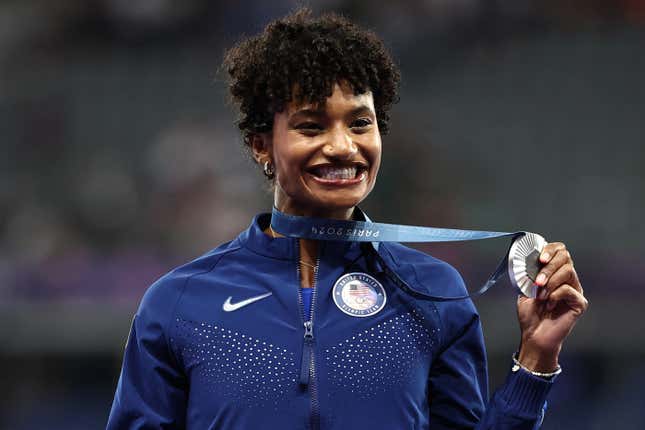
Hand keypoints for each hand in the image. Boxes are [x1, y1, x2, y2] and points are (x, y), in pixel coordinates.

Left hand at [516, 242, 588, 371]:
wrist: (533, 335)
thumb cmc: (530, 314)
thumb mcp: (525, 288)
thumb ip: (530, 272)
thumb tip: (530, 259)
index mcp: (555, 273)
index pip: (560, 251)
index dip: (551, 250)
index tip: (540, 258)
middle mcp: (568, 279)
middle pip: (566, 258)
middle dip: (549, 267)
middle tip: (537, 281)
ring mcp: (575, 290)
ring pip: (568, 271)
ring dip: (550, 282)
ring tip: (540, 296)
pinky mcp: (579, 303)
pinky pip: (569, 290)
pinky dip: (555, 295)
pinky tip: (549, 305)